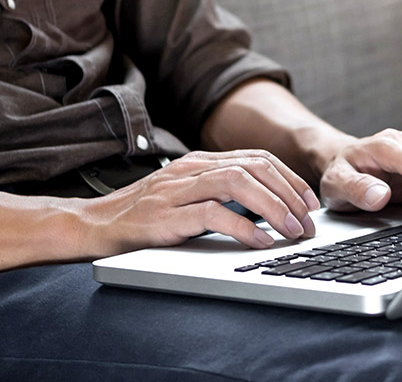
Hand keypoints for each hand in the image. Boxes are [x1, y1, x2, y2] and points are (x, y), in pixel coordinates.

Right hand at [78, 150, 320, 253]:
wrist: (92, 225)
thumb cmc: (143, 217)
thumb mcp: (186, 197)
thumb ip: (219, 195)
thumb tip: (268, 208)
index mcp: (199, 162)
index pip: (256, 158)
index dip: (289, 179)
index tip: (309, 203)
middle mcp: (191, 169)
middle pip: (254, 167)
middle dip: (289, 194)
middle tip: (307, 223)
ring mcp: (177, 190)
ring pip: (238, 183)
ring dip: (274, 208)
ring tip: (292, 231)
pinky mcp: (165, 215)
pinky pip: (213, 214)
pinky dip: (244, 228)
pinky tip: (261, 242)